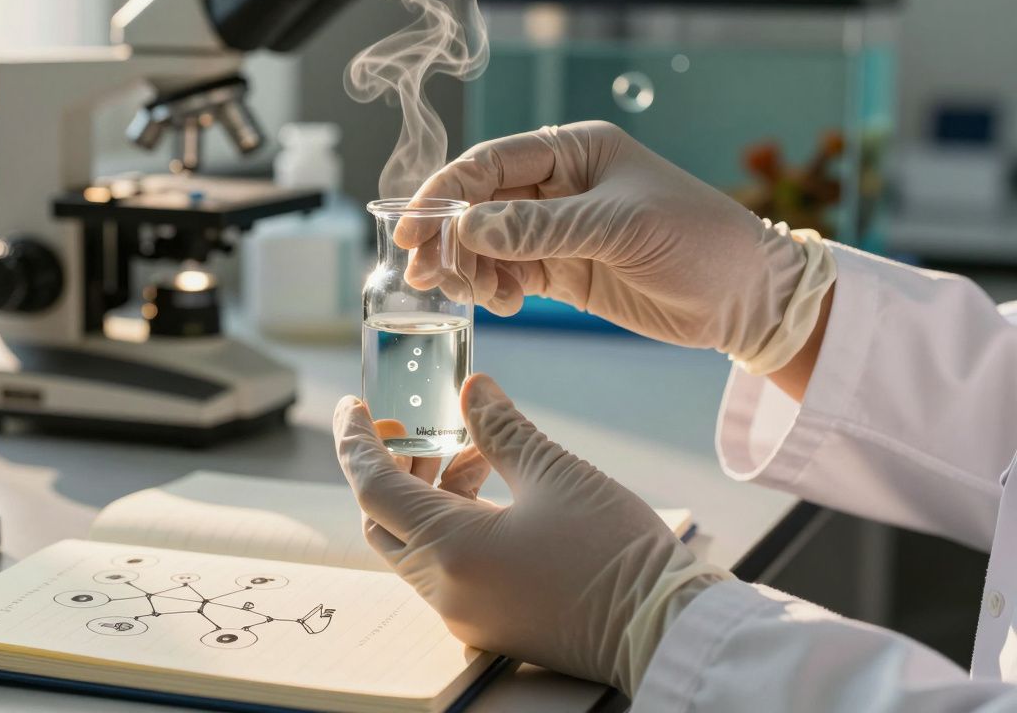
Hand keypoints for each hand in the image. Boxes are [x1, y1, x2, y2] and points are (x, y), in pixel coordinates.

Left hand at [333, 374, 730, 696]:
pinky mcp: (490, 623)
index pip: (374, 487)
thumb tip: (471, 389)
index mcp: (451, 550)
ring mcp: (465, 613)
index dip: (356, 441)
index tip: (352, 407)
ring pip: (417, 545)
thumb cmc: (615, 552)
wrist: (666, 629)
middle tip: (418, 428)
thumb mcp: (557, 473)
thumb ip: (502, 428)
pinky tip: (493, 491)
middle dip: (393, 468)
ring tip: (475, 453)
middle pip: (386, 521)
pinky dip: (453, 524)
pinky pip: (447, 568)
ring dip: (430, 494)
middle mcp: (445, 589)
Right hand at [400, 121, 814, 361]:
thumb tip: (471, 229)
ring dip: (467, 267)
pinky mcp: (564, 271)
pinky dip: (493, 288)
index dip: (446, 191)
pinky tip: (500, 302)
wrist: (746, 299)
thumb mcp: (621, 228)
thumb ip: (543, 229)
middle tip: (425, 271)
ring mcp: (559, 231)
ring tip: (465, 293)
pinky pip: (509, 275)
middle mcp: (560, 186)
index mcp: (575, 150)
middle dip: (448, 236)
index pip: (491, 162)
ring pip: (488, 244)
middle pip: (480, 204)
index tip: (413, 227)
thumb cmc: (699, 241)